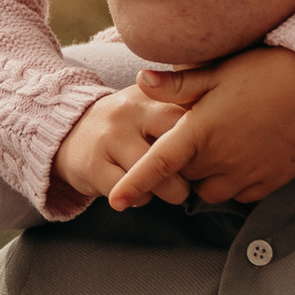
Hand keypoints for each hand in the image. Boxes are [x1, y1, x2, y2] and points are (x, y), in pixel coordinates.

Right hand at [52, 77, 206, 205]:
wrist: (67, 132)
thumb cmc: (126, 124)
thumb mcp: (149, 103)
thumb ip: (181, 105)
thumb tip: (226, 114)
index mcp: (148, 96)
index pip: (187, 116)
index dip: (206, 140)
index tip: (214, 151)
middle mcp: (128, 112)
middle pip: (174, 147)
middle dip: (191, 170)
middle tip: (195, 177)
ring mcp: (109, 139)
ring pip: (154, 175)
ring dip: (170, 191)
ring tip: (172, 188)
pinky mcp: (93, 166)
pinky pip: (132, 193)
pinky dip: (143, 198)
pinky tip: (142, 193)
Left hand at [57, 48, 294, 213]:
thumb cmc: (267, 68)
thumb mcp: (218, 71)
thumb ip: (178, 84)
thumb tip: (141, 80)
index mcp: (201, 130)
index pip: (158, 165)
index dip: (134, 184)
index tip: (116, 201)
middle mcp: (221, 159)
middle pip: (184, 179)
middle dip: (181, 166)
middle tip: (193, 137)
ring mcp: (248, 173)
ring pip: (212, 192)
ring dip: (207, 177)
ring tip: (219, 147)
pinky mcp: (273, 181)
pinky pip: (243, 195)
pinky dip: (236, 183)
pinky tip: (244, 157)